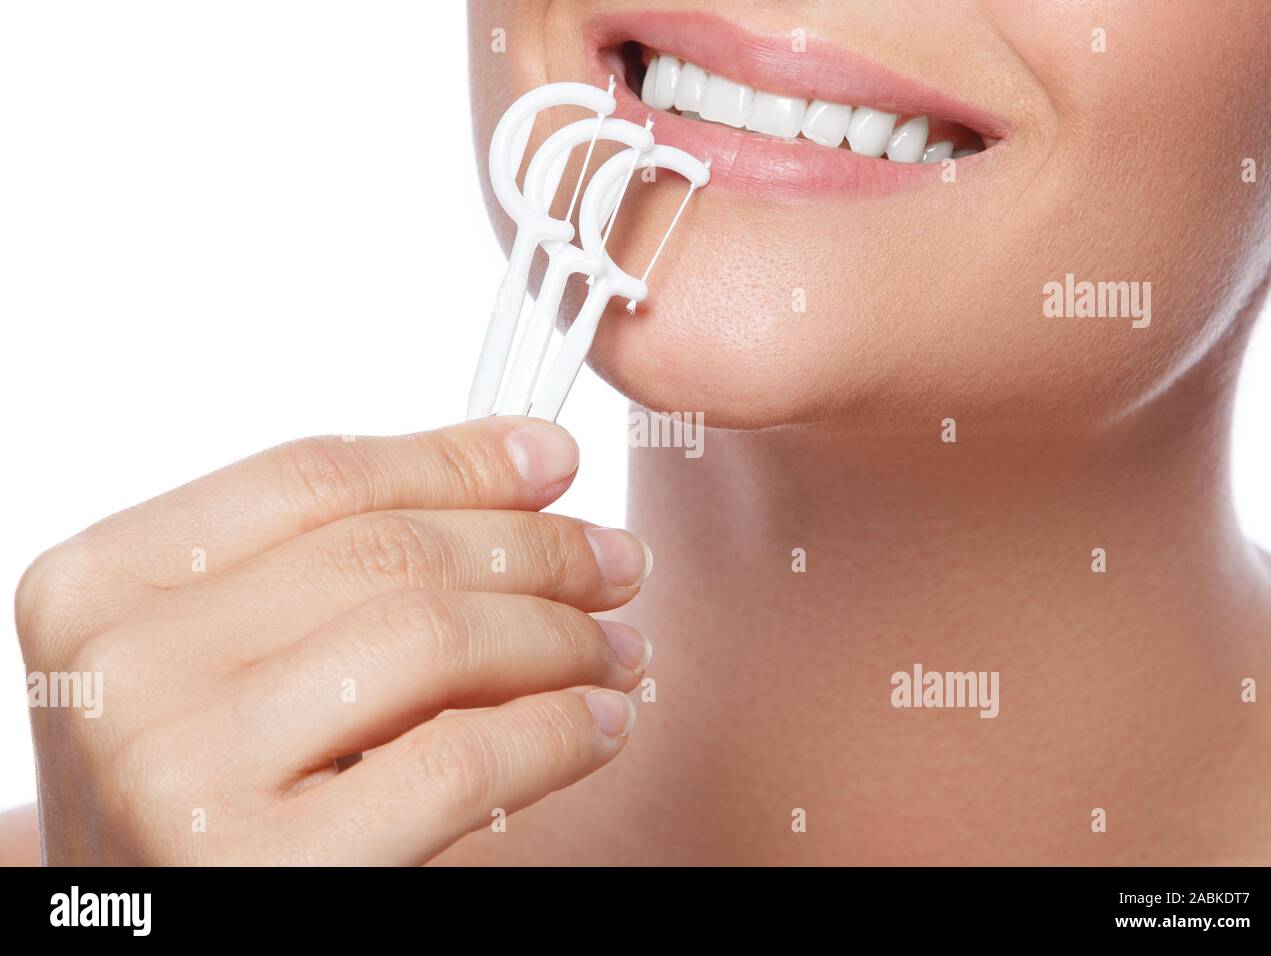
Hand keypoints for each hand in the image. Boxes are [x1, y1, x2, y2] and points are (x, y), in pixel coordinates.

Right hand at [15, 417, 650, 863]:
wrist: (148, 936)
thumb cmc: (197, 791)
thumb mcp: (220, 659)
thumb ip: (329, 566)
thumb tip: (517, 472)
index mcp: (103, 583)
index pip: (318, 478)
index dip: (459, 460)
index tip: (553, 458)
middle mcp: (124, 666)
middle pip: (389, 555)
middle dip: (535, 551)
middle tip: (615, 563)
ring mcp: (180, 769)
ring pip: (435, 639)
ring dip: (559, 637)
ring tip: (617, 649)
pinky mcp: (261, 867)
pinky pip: (461, 759)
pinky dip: (556, 732)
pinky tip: (599, 725)